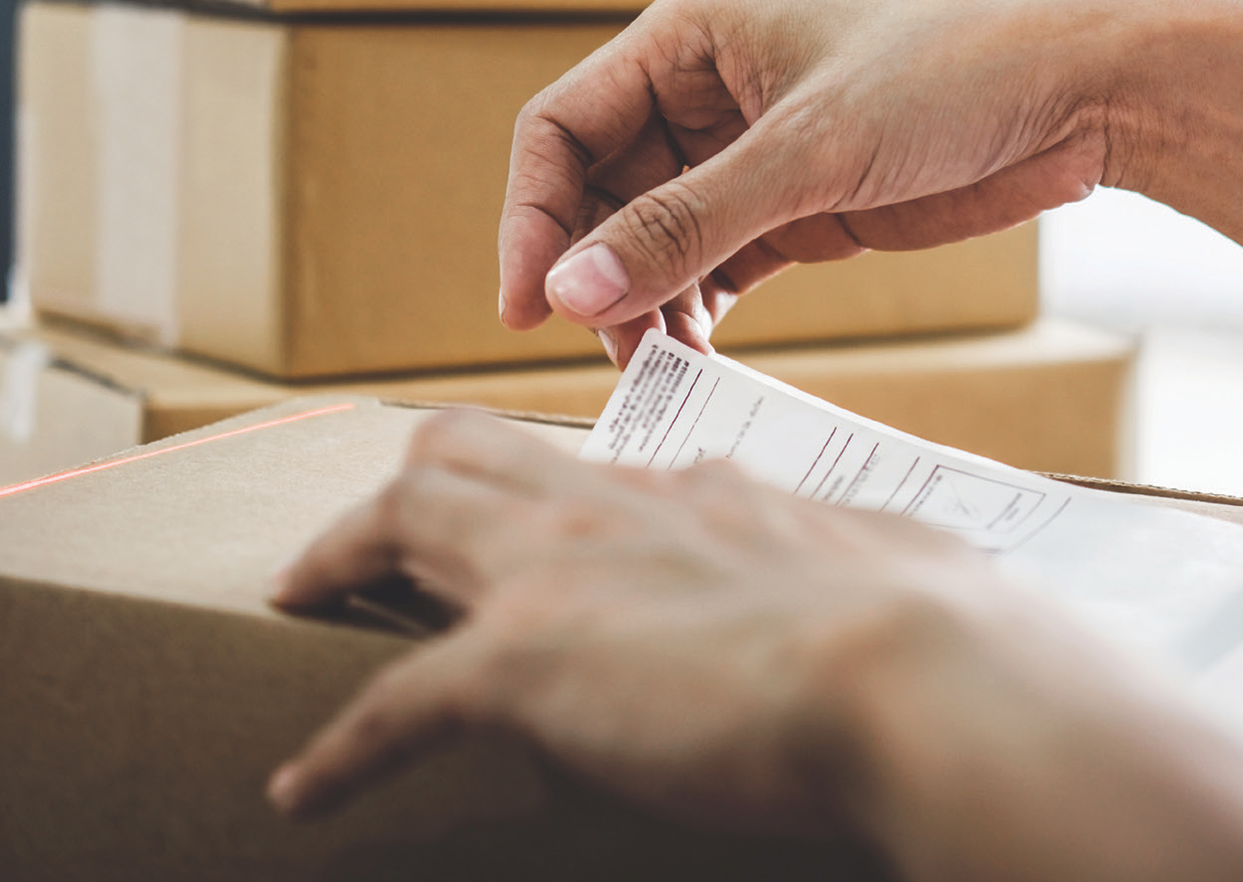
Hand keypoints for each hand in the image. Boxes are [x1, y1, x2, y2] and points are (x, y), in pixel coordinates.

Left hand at [264, 408, 1005, 830]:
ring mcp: (561, 571)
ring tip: (298, 590)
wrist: (920, 675)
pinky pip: (390, 701)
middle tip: (372, 536)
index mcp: (706, 495)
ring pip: (406, 514)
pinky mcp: (520, 660)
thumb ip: (862, 560)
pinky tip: (303, 791)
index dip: (549, 497)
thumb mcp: (901, 568)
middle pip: (473, 450)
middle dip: (413, 482)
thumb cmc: (943, 635)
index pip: (596, 474)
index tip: (533, 530)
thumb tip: (890, 571)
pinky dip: (341, 751)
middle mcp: (619, 508)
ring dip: (340, 552)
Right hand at [498, 0, 1149, 366]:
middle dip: (599, 273)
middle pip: (605, 193)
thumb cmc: (953, 67)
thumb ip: (687, 224)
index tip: (530, 306)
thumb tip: (571, 291)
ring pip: (661, 239)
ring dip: (649, 304)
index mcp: (690, 35)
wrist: (1084, 84)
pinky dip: (701, 312)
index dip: (533, 217)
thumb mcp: (810, 148)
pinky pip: (721, 265)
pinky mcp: (808, 206)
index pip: (563, 127)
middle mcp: (709, 91)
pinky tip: (701, 359)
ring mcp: (758, 153)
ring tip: (661, 371)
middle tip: (615, 356)